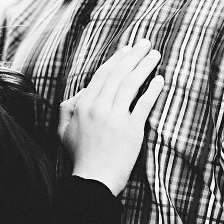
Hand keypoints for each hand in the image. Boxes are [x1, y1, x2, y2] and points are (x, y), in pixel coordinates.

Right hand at [61, 39, 164, 195]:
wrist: (93, 180)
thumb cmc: (79, 156)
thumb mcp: (64, 130)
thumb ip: (68, 108)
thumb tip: (80, 94)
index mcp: (82, 105)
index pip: (102, 76)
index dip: (116, 60)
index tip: (128, 49)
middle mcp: (98, 108)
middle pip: (118, 75)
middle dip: (133, 56)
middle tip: (147, 43)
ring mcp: (115, 118)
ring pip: (131, 85)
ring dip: (144, 67)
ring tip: (156, 55)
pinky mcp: (131, 130)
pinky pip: (143, 105)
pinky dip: (152, 90)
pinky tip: (160, 80)